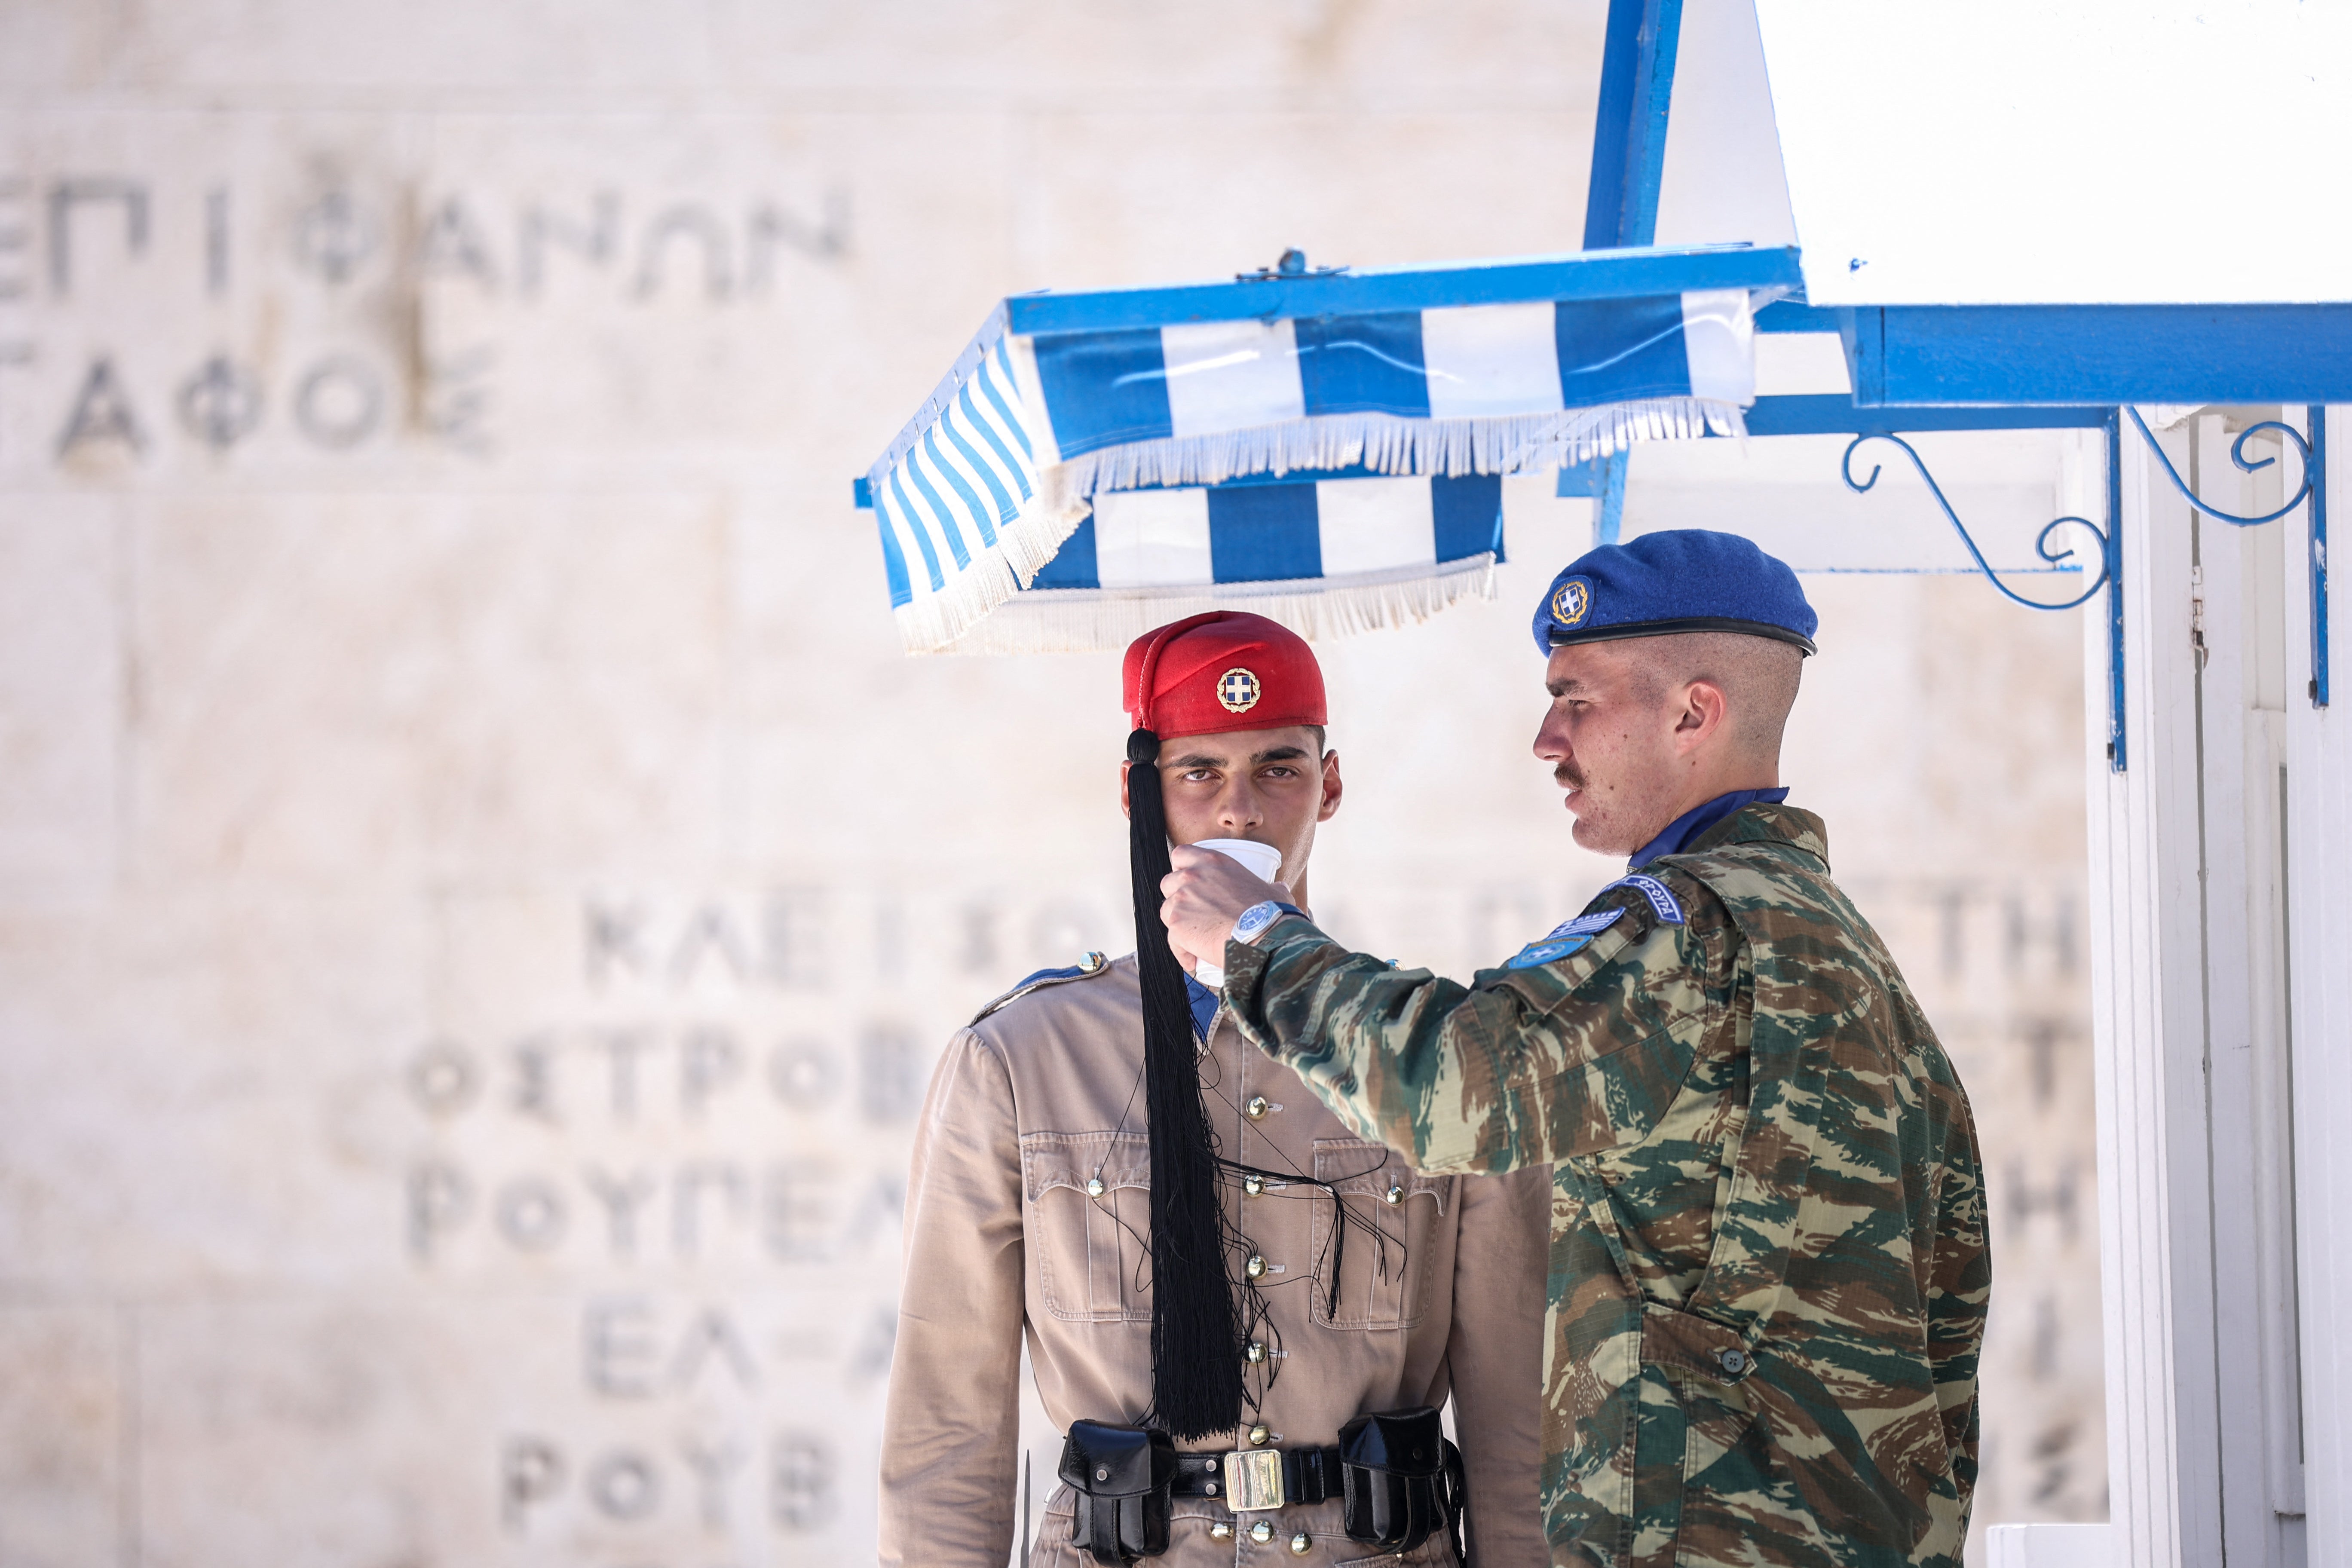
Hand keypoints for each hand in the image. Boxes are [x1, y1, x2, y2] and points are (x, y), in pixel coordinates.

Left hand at [1161, 845, 1285, 972]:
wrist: (1263, 936)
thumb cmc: (1270, 914)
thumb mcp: (1274, 892)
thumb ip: (1273, 887)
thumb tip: (1280, 888)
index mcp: (1213, 862)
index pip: (1181, 854)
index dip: (1182, 868)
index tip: (1189, 881)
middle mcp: (1192, 876)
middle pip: (1168, 883)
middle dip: (1177, 897)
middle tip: (1194, 913)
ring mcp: (1181, 899)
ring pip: (1167, 911)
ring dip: (1178, 923)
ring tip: (1196, 939)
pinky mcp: (1176, 924)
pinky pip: (1171, 939)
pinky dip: (1182, 951)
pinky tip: (1195, 961)